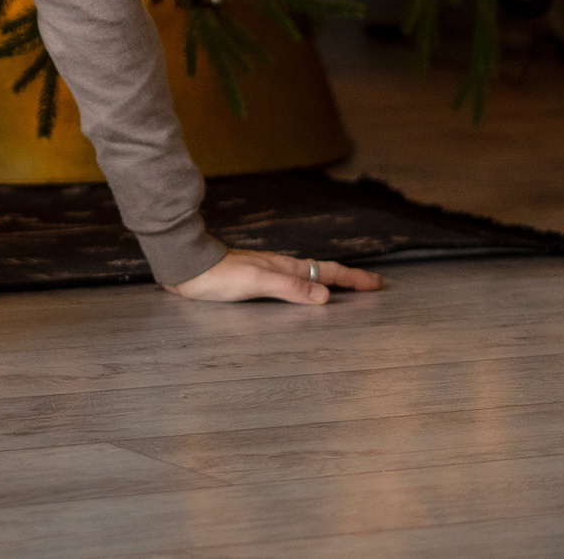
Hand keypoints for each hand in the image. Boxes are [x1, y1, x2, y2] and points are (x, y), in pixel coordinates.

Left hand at [162, 248, 384, 304]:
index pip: (325, 273)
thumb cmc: (218, 275)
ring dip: (330, 282)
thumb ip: (289, 288)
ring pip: (308, 276)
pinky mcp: (255, 280)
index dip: (351, 279)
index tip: (377, 284)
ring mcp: (268, 273)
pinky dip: (308, 288)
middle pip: (321, 272)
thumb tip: (325, 296)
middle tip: (373, 285)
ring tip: (347, 289)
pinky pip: (292, 284)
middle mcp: (280, 268)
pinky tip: (304, 294)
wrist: (187, 267)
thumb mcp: (256, 282)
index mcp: (284, 268)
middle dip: (348, 279)